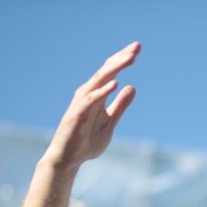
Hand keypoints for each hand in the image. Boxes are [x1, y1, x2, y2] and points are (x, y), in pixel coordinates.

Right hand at [42, 41, 140, 170]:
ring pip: (99, 81)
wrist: (69, 159)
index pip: (111, 72)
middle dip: (121, 58)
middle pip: (106, 71)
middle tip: (136, 47)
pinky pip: (91, 100)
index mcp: (96, 94)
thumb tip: (132, 87)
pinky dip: (102, 91)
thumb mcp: (110, 122)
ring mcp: (82, 103)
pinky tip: (115, 83)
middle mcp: (88, 94)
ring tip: (129, 59)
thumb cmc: (87, 140)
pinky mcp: (77, 114)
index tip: (137, 48)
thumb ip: (120, 105)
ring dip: (114, 69)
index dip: (122, 59)